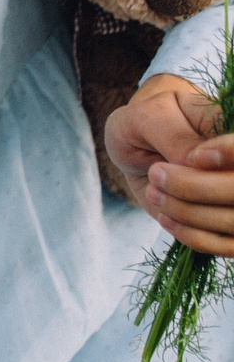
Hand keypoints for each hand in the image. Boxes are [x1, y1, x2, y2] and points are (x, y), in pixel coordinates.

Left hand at [109, 74, 233, 251]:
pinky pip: (225, 245)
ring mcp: (233, 197)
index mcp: (232, 126)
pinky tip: (165, 216)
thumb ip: (174, 134)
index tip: (191, 157)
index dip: (228, 154)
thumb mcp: (149, 117)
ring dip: (188, 212)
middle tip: (156, 173)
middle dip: (194, 187)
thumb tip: (194, 160)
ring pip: (231, 221)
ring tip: (154, 191)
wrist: (138, 144)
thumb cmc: (145, 123)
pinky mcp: (225, 224)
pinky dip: (193, 236)